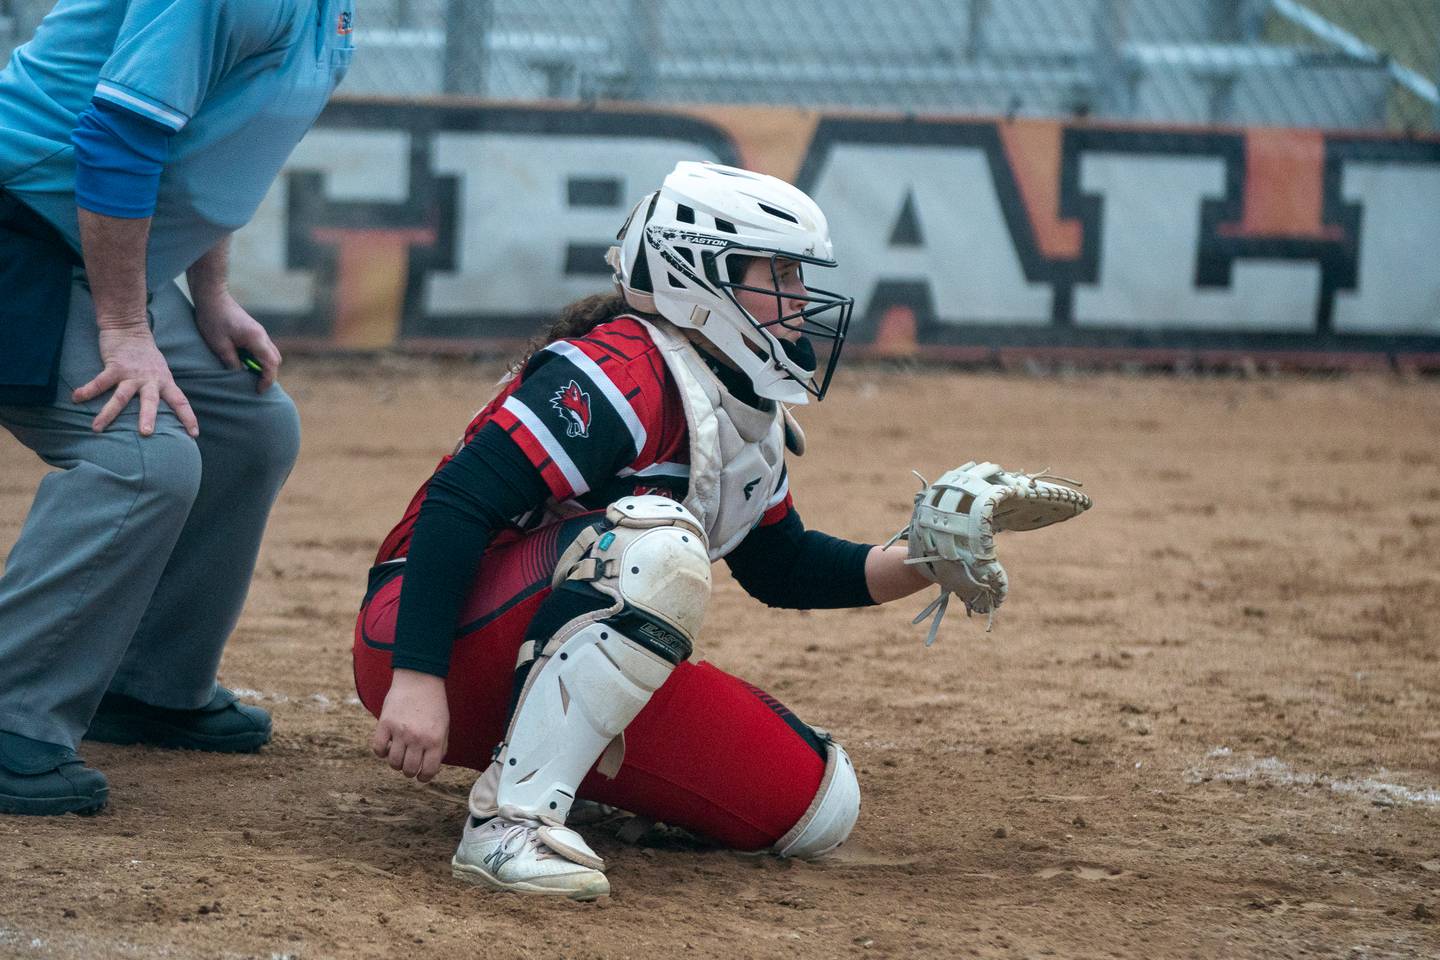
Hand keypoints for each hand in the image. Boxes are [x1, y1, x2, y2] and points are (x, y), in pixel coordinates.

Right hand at [72, 320, 198, 436]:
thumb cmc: (145, 355)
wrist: (129, 328)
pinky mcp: (114, 366)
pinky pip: (100, 381)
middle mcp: (150, 380)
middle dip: (148, 417)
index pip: (180, 402)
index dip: (188, 418)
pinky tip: (76, 398)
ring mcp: (131, 374)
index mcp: (164, 382)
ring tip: (97, 428)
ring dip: (109, 413)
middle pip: (151, 401)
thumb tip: (162, 413)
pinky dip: (87, 390)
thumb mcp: (160, 373)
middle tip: (146, 433)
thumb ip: (161, 390)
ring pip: (121, 396)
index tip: (194, 434)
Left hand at [193, 290, 280, 392]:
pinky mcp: (254, 330)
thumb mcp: (219, 346)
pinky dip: (259, 358)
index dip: (267, 380)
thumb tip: (240, 375)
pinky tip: (244, 361)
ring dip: (263, 365)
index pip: (270, 365)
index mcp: (256, 339)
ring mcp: (260, 332)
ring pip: (271, 354)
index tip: (258, 390)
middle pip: (275, 360)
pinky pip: (263, 348)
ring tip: (249, 374)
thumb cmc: (213, 319)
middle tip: (254, 384)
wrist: (212, 297)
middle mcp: (263, 335)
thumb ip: (232, 362)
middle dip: (268, 374)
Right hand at [371, 669, 448, 782]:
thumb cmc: (434, 704)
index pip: (429, 771)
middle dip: (410, 771)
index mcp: (434, 739)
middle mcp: (417, 738)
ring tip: (399, 753)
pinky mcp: (384, 724)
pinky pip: (378, 749)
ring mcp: (399, 731)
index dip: (424, 777)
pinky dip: (381, 752)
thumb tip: (430, 768)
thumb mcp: (444, 726)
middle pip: (409, 770)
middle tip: (409, 763)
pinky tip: (387, 745)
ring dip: (396, 763)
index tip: (421, 775)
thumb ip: (440, 747)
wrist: (420, 678)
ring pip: (393, 763)